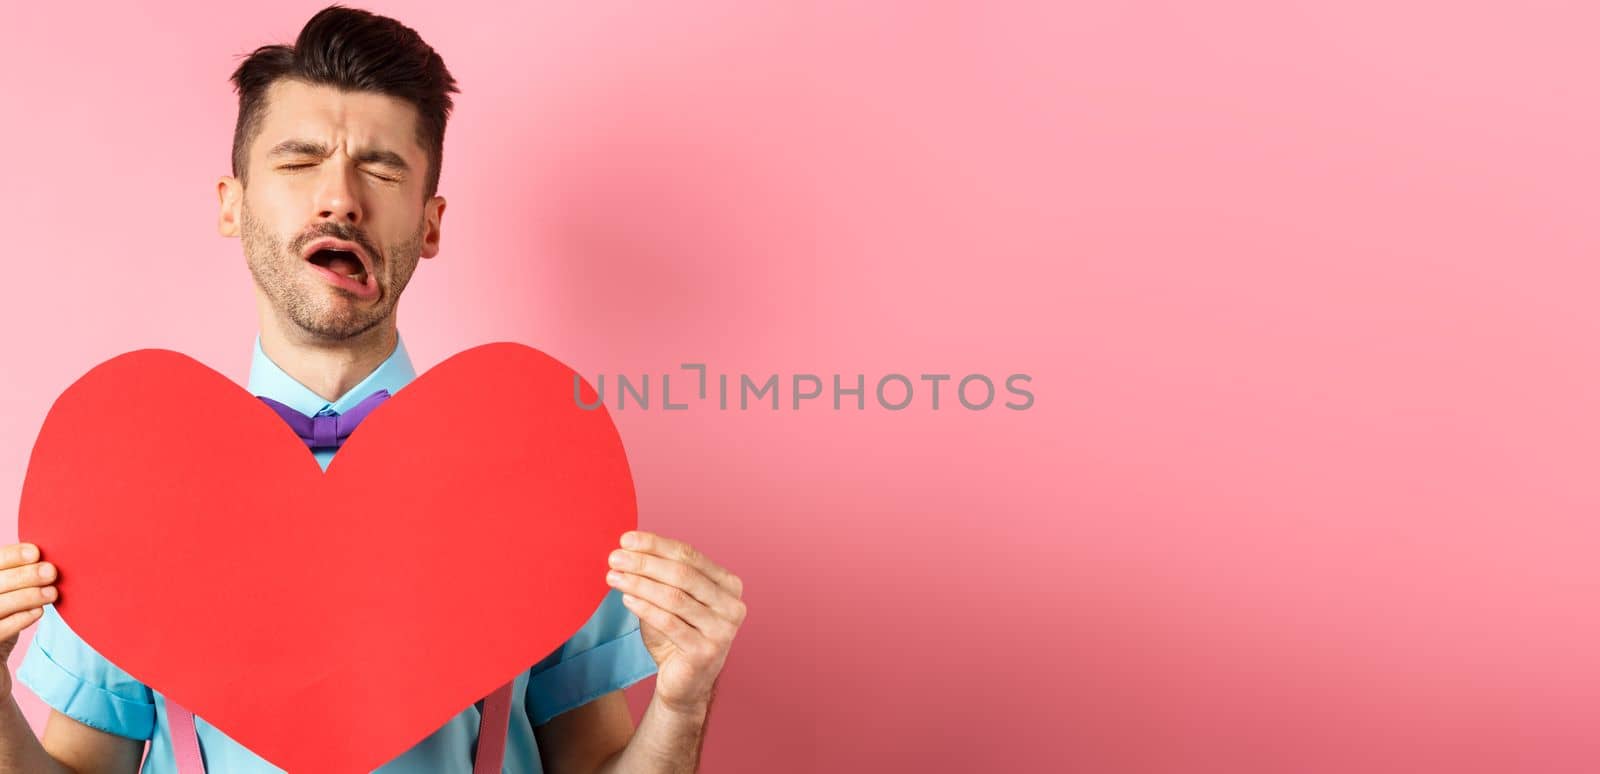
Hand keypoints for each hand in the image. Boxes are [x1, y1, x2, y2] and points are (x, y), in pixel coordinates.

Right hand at [0, 543, 57, 695]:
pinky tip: (38, 612)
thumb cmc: (2, 621)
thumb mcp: (6, 594)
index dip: (10, 555)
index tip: (36, 552)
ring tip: (52, 593)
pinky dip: (19, 619)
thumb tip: (43, 554)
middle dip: (23, 575)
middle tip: (51, 572)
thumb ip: (16, 576)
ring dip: (26, 596)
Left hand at [604, 530, 745, 714]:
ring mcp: (723, 630)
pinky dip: (645, 607)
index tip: (626, 539)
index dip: (656, 545)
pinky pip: (669, 623)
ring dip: (639, 583)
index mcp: (729, 585)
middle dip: (644, 562)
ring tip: (613, 576)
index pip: (689, 555)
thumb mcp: (670, 601)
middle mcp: (732, 605)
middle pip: (683, 574)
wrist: (685, 685)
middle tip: (615, 557)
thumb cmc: (676, 637)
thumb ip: (659, 576)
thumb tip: (628, 548)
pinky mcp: (705, 652)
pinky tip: (626, 598)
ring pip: (674, 597)